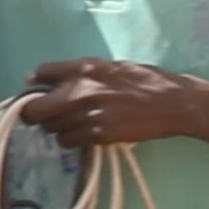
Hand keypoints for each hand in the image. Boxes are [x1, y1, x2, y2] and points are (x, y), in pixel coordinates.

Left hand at [19, 58, 193, 146]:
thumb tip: (40, 78)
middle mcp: (81, 89)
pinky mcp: (98, 135)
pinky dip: (72, 139)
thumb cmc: (143, 80)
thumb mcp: (109, 66)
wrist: (173, 102)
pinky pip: (68, 141)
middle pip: (35, 110)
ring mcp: (88, 114)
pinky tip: (86, 133)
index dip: (36, 85)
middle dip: (36, 114)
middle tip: (46, 116)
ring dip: (57, 128)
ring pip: (51, 129)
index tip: (38, 93)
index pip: (42, 73)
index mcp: (84, 67)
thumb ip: (78, 72)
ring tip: (74, 123)